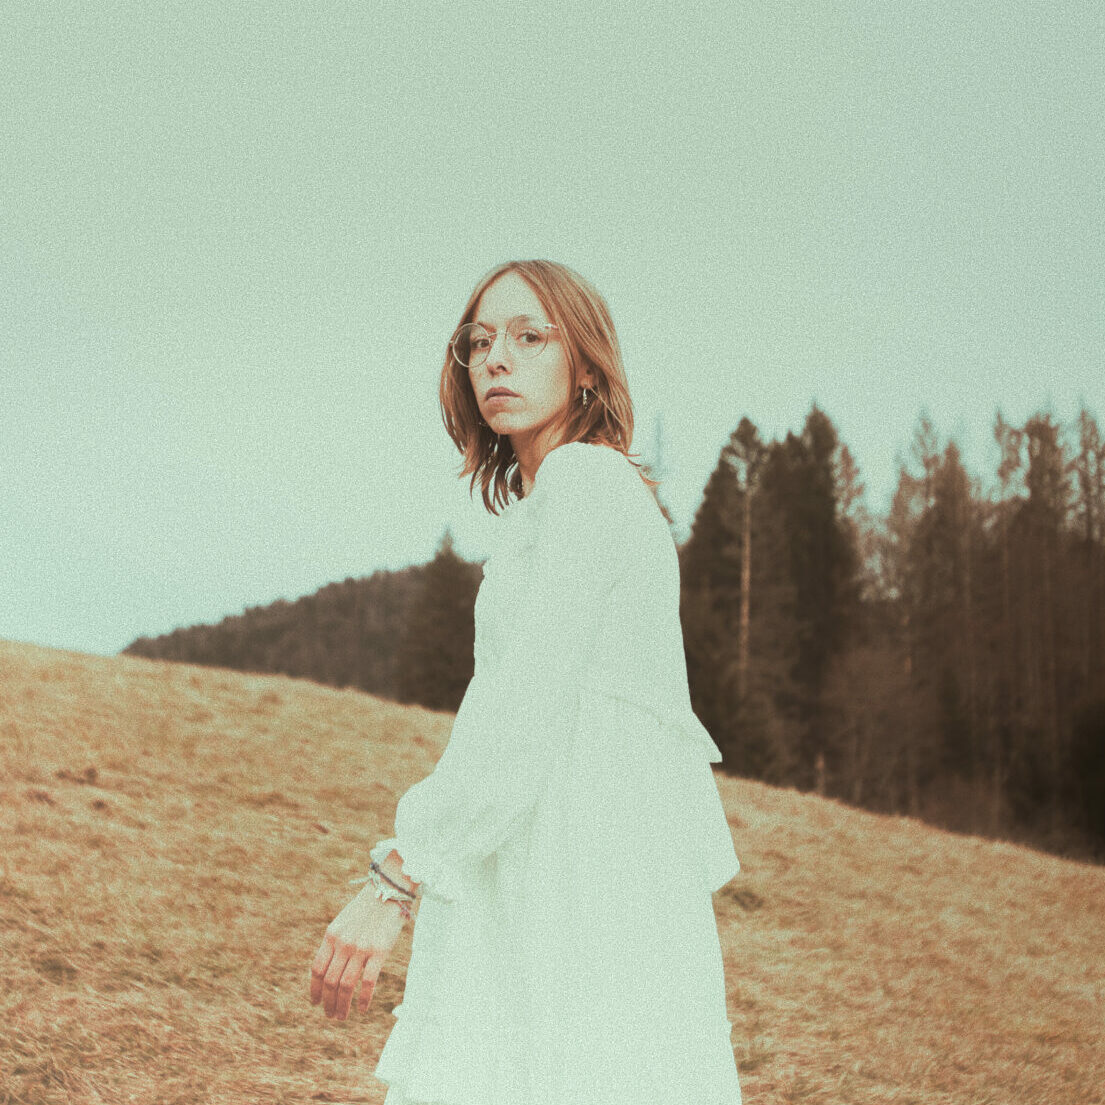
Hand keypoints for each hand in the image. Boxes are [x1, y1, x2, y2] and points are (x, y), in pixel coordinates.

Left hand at [309, 885, 405, 1019]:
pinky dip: (363, 999)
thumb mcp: (343, 922)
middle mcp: (343, 943)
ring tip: (341, 1017)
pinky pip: (368, 982)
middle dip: (328, 1003)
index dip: (314, 989)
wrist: (388, 891)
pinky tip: (362, 1009)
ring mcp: (360, 948)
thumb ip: (334, 943)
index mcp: (331, 935)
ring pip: (346, 985)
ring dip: (341, 1005)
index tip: (315, 1003)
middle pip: (330, 981)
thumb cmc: (366, 908)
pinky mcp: (379, 951)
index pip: (317, 969)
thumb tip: (327, 970)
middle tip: (330, 1016)